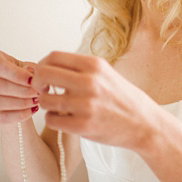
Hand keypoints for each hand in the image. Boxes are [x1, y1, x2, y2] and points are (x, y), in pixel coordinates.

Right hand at [0, 50, 39, 123]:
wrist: (17, 88)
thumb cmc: (21, 73)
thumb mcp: (27, 66)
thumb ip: (31, 69)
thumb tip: (33, 75)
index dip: (16, 75)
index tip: (33, 80)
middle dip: (21, 91)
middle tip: (37, 93)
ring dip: (18, 103)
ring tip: (35, 102)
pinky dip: (17, 115)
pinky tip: (31, 110)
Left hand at [32, 52, 160, 150]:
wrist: (144, 123)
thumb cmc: (124, 99)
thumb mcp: (106, 73)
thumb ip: (81, 69)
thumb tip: (50, 65)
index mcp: (94, 65)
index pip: (53, 56)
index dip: (42, 64)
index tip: (44, 74)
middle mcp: (89, 81)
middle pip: (43, 73)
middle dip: (37, 82)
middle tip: (43, 89)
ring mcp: (86, 104)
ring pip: (45, 99)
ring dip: (47, 104)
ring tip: (59, 107)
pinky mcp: (83, 125)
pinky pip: (51, 119)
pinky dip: (54, 119)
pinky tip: (65, 119)